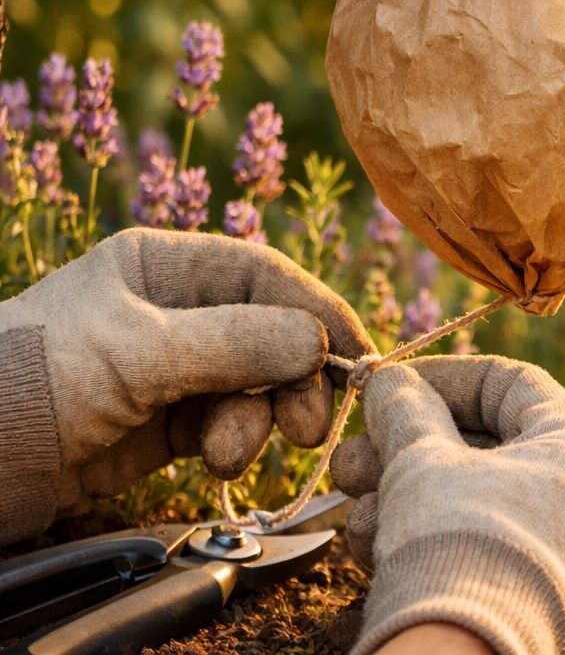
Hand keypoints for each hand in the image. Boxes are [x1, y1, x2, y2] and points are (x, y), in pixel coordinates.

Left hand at [0, 227, 373, 523]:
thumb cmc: (39, 377)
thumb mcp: (140, 350)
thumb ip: (237, 342)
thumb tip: (320, 340)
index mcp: (164, 266)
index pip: (266, 276)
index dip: (318, 311)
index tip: (360, 353)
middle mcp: (174, 312)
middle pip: (270, 334)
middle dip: (293, 379)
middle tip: (309, 426)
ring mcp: (171, 369)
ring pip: (253, 385)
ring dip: (258, 420)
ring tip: (234, 454)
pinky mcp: (163, 425)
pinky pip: (227, 424)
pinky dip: (236, 442)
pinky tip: (219, 462)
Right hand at [331, 356, 564, 654]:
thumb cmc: (455, 548)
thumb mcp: (423, 465)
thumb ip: (407, 411)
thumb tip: (392, 383)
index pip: (516, 385)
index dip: (444, 377)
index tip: (389, 386)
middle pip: (495, 448)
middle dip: (413, 448)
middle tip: (353, 460)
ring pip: (487, 504)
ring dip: (412, 498)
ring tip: (354, 513)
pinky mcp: (555, 610)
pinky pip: (495, 553)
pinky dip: (439, 543)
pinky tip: (374, 551)